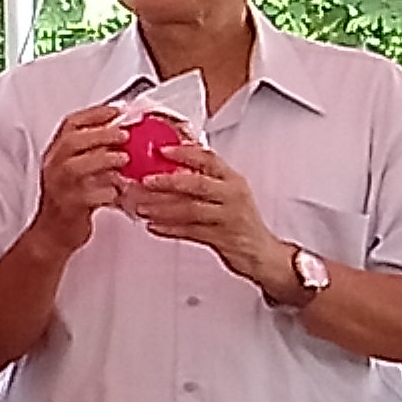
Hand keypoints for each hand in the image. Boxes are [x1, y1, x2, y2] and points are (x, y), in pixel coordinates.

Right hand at [30, 102, 131, 252]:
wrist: (53, 234)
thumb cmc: (70, 200)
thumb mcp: (78, 171)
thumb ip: (96, 154)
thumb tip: (126, 138)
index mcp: (56, 154)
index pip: (70, 124)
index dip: (94, 114)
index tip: (117, 111)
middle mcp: (54, 167)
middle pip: (72, 141)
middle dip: (101, 134)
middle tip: (125, 134)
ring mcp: (59, 187)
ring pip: (75, 166)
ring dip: (103, 159)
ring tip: (124, 159)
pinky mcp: (68, 206)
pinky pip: (87, 195)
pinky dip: (106, 191)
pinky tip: (119, 190)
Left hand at [121, 130, 293, 293]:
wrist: (259, 252)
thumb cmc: (237, 219)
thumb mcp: (225, 194)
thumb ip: (201, 179)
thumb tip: (167, 164)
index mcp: (232, 180)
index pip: (209, 159)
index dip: (185, 153)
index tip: (163, 150)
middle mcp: (232, 195)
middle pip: (198, 184)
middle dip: (168, 181)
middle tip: (145, 181)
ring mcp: (228, 217)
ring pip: (191, 210)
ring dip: (162, 208)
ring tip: (141, 207)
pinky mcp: (222, 238)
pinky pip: (191, 232)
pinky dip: (170, 229)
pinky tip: (153, 227)